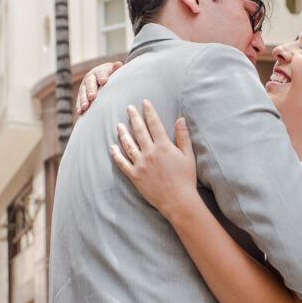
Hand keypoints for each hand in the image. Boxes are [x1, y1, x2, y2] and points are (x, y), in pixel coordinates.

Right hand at [76, 60, 122, 114]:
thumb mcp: (114, 72)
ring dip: (83, 100)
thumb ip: (116, 69)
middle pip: (90, 83)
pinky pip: (79, 99)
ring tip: (85, 107)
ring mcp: (84, 86)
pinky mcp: (81, 94)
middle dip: (91, 90)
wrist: (102, 78)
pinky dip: (79, 106)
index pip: (101, 73)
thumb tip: (118, 64)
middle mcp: (90, 77)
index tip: (103, 81)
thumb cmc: (111, 76)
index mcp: (100, 71)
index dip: (102, 76)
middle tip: (92, 96)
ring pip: (83, 92)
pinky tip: (80, 112)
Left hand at [111, 100, 200, 220]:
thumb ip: (183, 136)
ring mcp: (141, 164)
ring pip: (128, 144)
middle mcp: (150, 152)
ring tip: (119, 125)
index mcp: (164, 146)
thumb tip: (180, 119)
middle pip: (139, 130)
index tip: (144, 102)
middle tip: (129, 108)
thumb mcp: (188, 156)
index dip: (149, 111)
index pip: (154, 123)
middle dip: (133, 117)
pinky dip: (116, 154)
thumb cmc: (186, 179)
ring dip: (123, 133)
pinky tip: (113, 147)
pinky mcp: (135, 175)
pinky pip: (122, 163)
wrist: (178, 201)